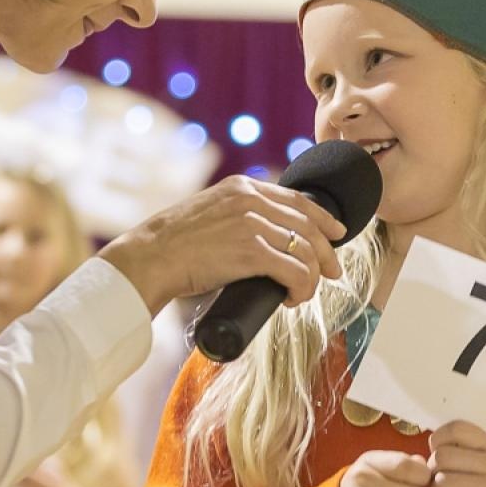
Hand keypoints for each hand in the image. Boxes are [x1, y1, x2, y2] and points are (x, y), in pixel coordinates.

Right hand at [99, 175, 346, 315]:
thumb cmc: (172, 245)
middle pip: (308, 224)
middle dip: (326, 252)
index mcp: (241, 187)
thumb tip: (262, 236)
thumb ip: (235, 215)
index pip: (297, 198)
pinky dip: (300, 289)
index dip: (323, 217)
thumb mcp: (208, 213)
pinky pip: (295, 272)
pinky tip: (291, 299)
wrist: (149, 257)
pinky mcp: (251, 252)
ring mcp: (252, 224)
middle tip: (332, 272)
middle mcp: (250, 199)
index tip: (336, 232)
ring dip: (312, 277)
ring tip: (302, 293)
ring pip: (305, 250)